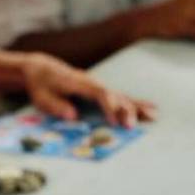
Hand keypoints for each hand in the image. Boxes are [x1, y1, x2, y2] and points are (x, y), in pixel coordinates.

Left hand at [21, 54, 155, 127]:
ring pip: (121, 96)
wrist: (42, 67)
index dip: (108, 105)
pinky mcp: (101, 91)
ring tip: (153, 116)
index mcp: (79, 83)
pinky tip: (150, 108)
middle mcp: (93, 83)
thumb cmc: (40, 83)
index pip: (99, 93)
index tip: (114, 120)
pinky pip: (121, 97)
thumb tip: (73, 116)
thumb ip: (56, 105)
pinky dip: (136, 103)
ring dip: (136, 107)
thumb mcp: (41, 96)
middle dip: (124, 111)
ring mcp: (99, 86)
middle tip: (131, 127)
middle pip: (115, 95)